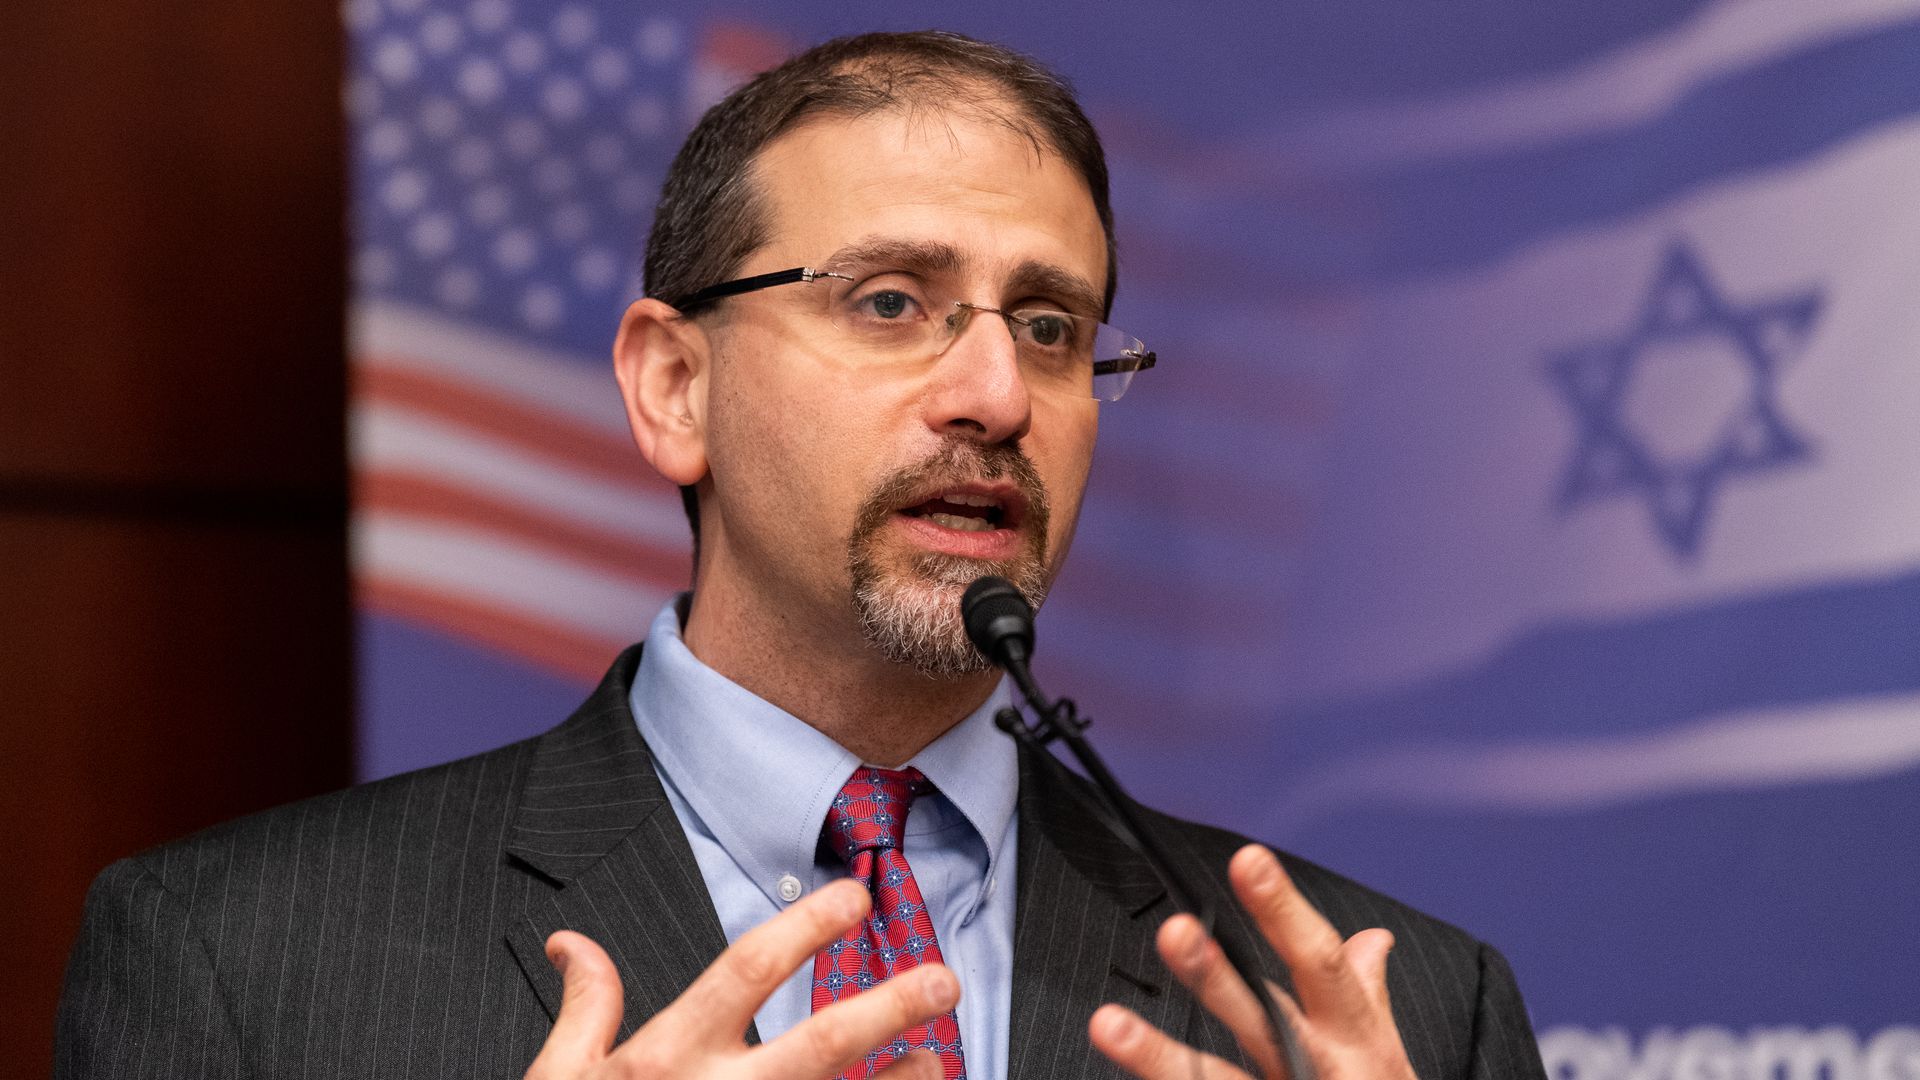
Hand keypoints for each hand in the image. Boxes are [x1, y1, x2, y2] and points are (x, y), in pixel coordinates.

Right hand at [525, 878, 954, 1078]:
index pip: (747, 973)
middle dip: (887, 1009)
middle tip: (943, 980)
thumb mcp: (563, 1079)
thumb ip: (586, 1009)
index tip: (855, 896)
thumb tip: (574, 945)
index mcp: (667, 1058)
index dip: (805, 928)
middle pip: (820, 1045)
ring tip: (937, 1059)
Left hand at [1089, 845, 1418, 1079]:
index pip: (1320, 962)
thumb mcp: (1386, 1056)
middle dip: (1216, 978)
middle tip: (1174, 931)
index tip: (1248, 860)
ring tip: (1108, 1024)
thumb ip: (1366, 996)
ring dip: (1160, 1056)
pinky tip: (1128, 1079)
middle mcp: (1321, 1071)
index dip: (1283, 910)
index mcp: (1356, 1039)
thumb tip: (1373, 937)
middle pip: (1263, 1019)